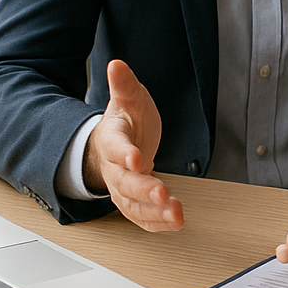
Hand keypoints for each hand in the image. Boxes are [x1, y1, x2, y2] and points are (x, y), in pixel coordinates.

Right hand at [84, 59, 183, 231]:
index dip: (124, 154)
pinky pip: (141, 217)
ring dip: (153, 212)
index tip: (136, 159)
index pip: (114, 147)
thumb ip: (124, 85)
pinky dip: (157, 223)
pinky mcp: (132, 201)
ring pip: (132, 205)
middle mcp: (113, 168)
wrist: (119, 142)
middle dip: (143, 189)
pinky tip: (175, 224)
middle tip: (162, 194)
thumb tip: (116, 64)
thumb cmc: (127, 120)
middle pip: (124, 182)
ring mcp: (121, 187)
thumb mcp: (129, 98)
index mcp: (111, 139)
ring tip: (176, 214)